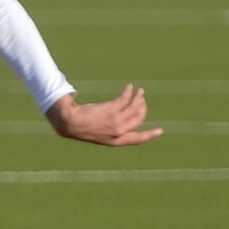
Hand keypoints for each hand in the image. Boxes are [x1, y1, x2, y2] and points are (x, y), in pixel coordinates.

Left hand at [46, 84, 160, 146]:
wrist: (69, 123)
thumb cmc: (81, 128)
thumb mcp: (99, 134)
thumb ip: (112, 132)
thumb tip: (125, 122)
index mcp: (115, 141)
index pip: (137, 139)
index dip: (150, 135)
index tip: (160, 131)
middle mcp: (118, 132)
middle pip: (139, 119)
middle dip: (143, 108)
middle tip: (141, 100)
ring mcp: (116, 121)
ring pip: (135, 107)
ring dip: (138, 97)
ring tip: (138, 91)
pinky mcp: (112, 109)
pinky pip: (126, 98)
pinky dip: (129, 92)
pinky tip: (129, 87)